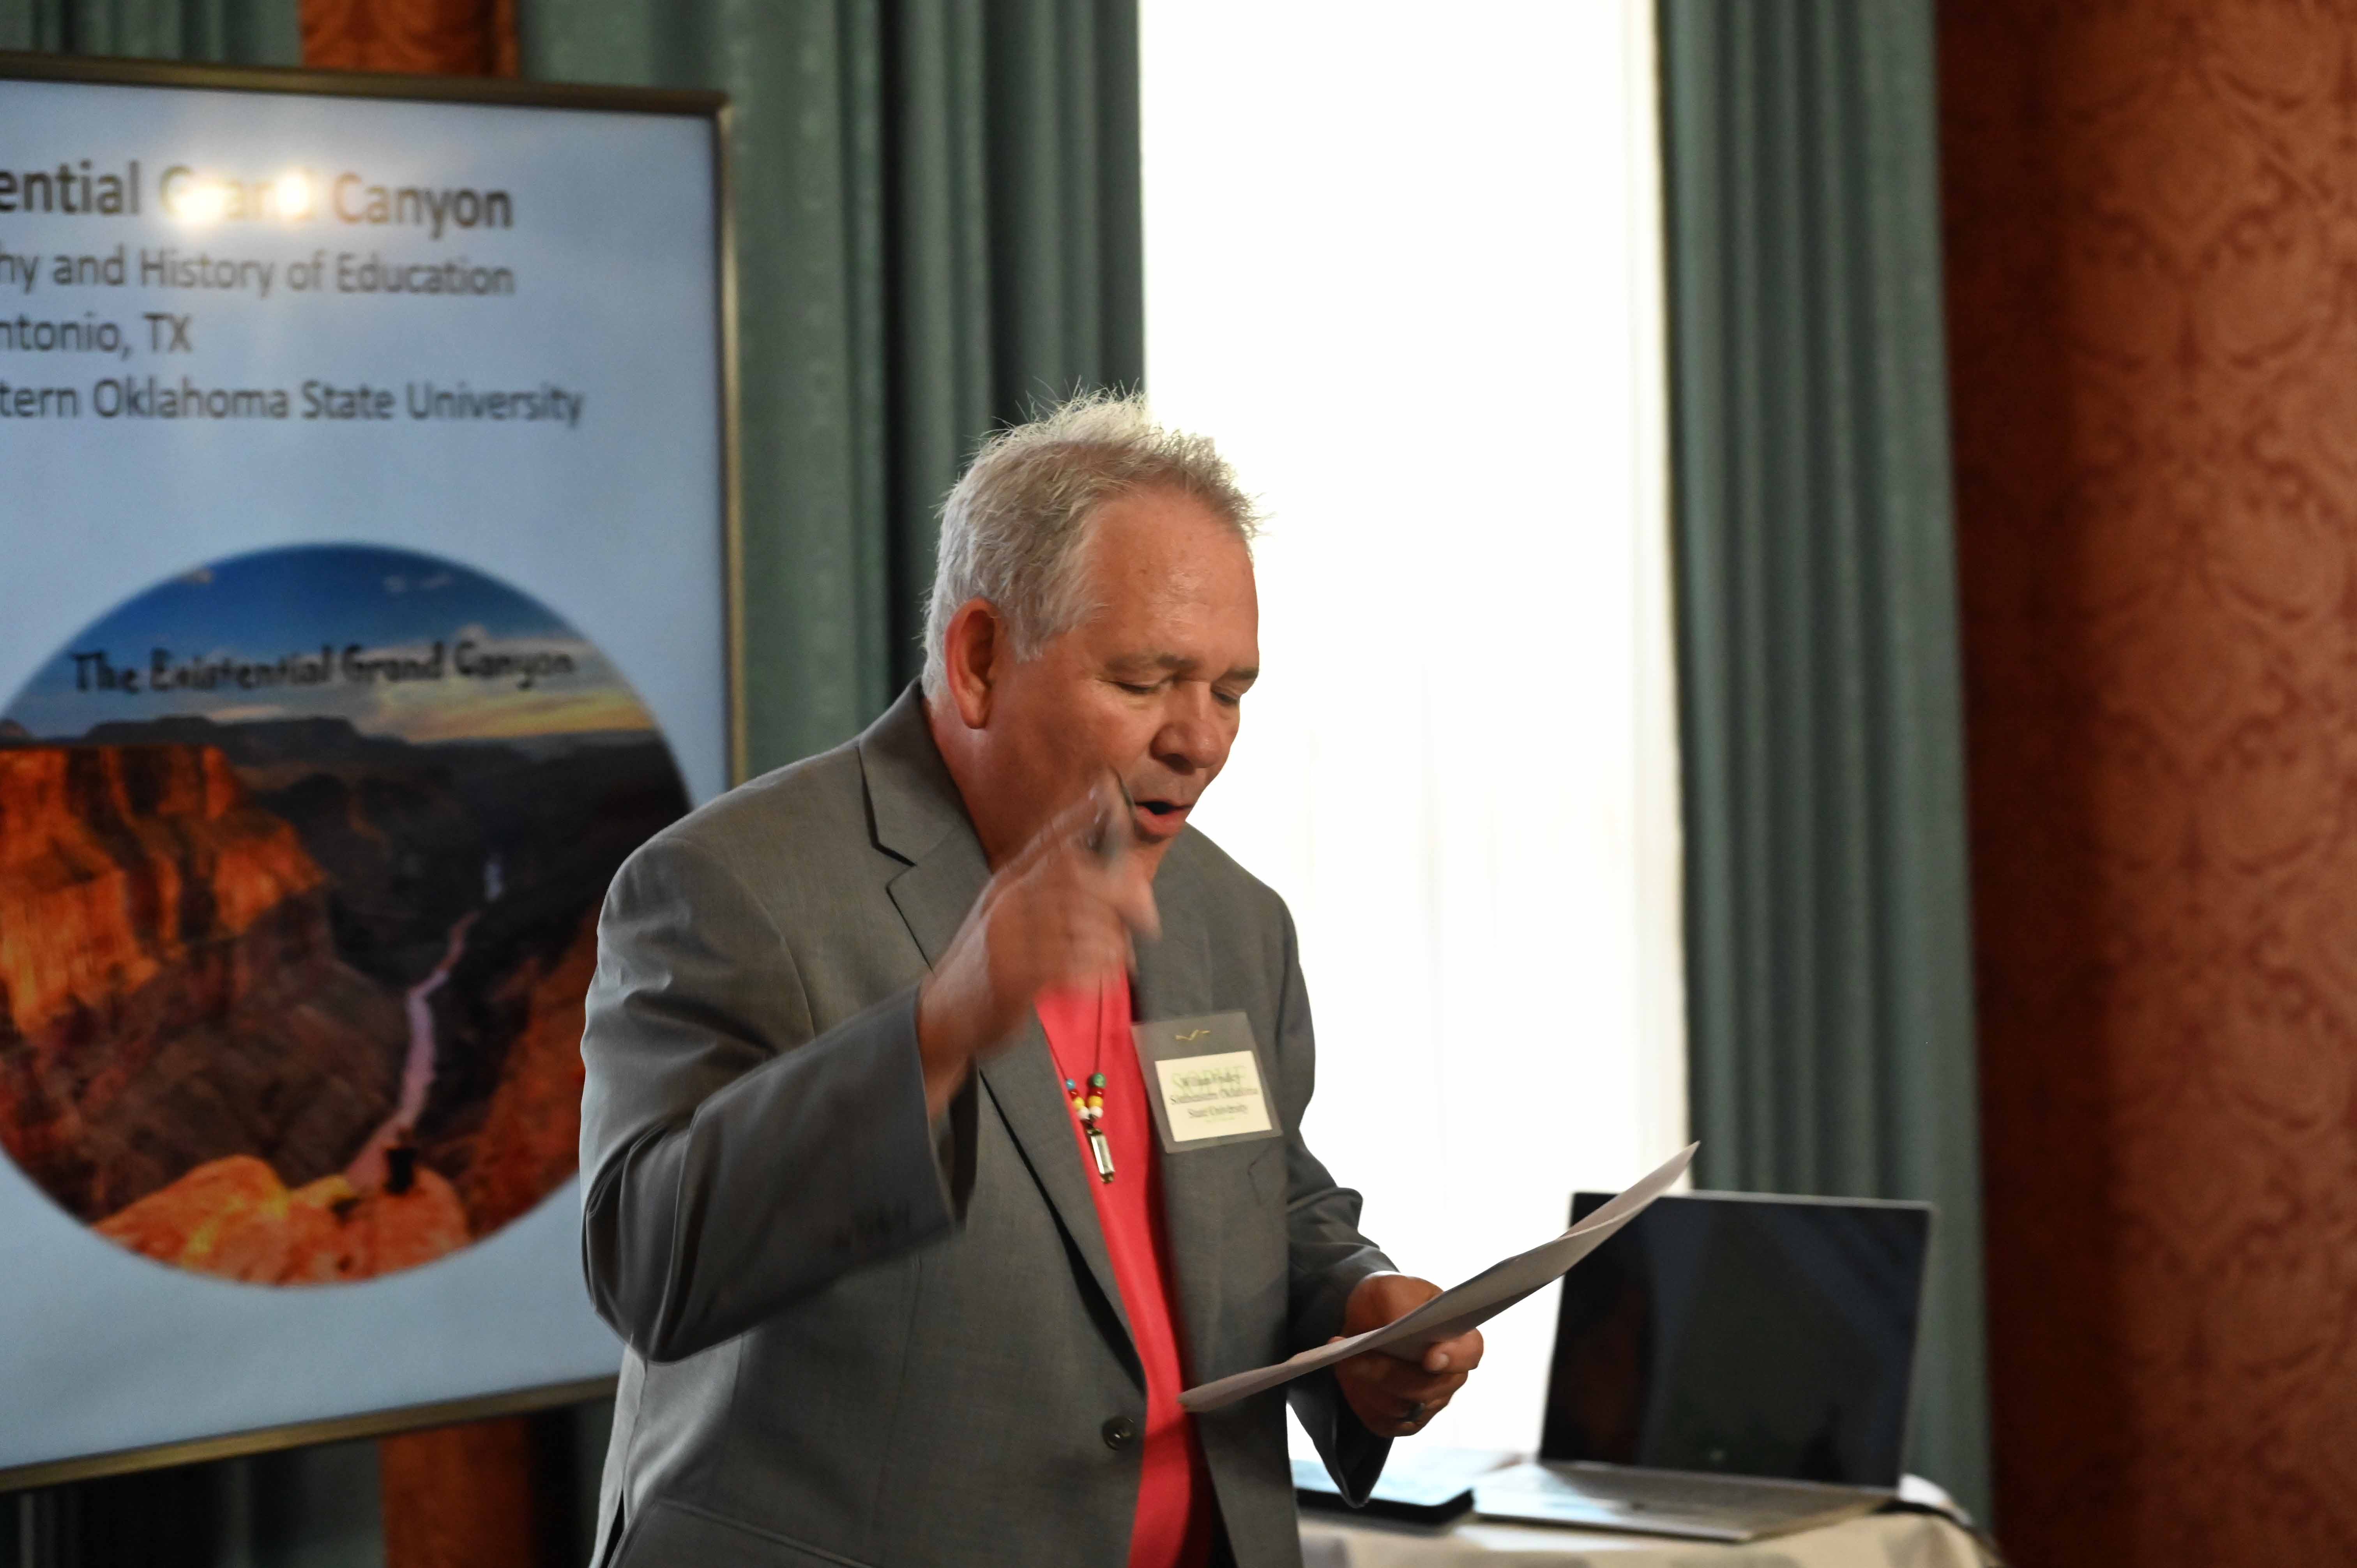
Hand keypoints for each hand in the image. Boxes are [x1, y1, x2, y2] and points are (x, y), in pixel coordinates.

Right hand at [915, 775, 1160, 1116]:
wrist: (943, 1014)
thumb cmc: (990, 962)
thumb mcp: (1011, 915)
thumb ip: (1052, 891)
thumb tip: (1113, 874)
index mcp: (1007, 882)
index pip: (1049, 839)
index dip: (1082, 814)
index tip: (1110, 793)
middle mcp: (1005, 901)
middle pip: (1075, 874)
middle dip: (1122, 891)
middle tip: (1146, 918)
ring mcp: (1005, 937)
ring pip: (1080, 921)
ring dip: (1112, 940)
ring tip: (1117, 956)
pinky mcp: (1009, 977)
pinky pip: (1068, 963)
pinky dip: (1095, 969)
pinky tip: (1098, 976)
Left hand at [1331, 1273, 1483, 1437]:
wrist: (1365, 1321)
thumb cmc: (1386, 1301)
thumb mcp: (1389, 1288)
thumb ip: (1399, 1302)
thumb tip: (1398, 1324)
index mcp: (1458, 1337)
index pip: (1469, 1353)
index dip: (1454, 1358)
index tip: (1429, 1358)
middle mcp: (1450, 1376)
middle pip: (1428, 1388)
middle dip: (1388, 1372)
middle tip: (1354, 1355)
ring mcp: (1429, 1402)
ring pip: (1401, 1407)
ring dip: (1369, 1385)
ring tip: (1345, 1360)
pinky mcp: (1403, 1420)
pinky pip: (1384, 1422)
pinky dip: (1363, 1401)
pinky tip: (1351, 1379)